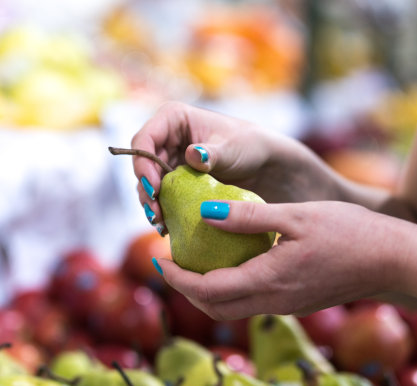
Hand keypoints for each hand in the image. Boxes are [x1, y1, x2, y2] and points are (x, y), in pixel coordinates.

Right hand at [131, 101, 339, 232]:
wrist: (265, 166)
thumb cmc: (251, 146)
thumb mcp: (233, 148)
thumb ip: (211, 153)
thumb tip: (193, 155)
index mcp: (173, 118)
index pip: (144, 138)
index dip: (142, 163)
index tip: (153, 187)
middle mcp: (166, 139)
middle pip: (142, 165)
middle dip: (145, 190)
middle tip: (155, 213)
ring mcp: (169, 161)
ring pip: (149, 184)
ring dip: (151, 204)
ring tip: (160, 224)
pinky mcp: (176, 182)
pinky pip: (162, 197)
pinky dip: (164, 210)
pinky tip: (169, 227)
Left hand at [154, 200, 410, 319]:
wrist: (391, 259)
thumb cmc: (348, 231)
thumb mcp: (295, 215)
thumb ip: (247, 217)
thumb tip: (205, 213)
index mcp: (269, 280)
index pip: (207, 289)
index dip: (177, 277)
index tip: (159, 257)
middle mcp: (274, 301)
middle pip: (215, 307)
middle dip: (186, 288)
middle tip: (171, 262)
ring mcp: (288, 306)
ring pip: (234, 308)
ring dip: (208, 290)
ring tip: (196, 262)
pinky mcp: (299, 302)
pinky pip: (255, 302)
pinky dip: (233, 288)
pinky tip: (235, 263)